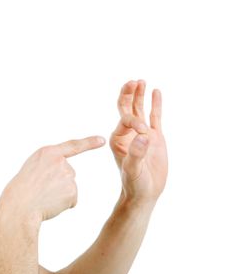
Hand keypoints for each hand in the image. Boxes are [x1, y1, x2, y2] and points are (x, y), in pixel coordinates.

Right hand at [0, 136, 104, 222]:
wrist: (20, 206)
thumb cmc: (22, 189)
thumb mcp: (33, 168)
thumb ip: (50, 166)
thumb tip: (69, 182)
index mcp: (47, 152)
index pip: (73, 146)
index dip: (89, 142)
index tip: (102, 140)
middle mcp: (60, 161)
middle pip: (68, 173)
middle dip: (58, 183)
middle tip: (40, 189)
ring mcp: (67, 176)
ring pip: (70, 187)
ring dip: (60, 194)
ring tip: (43, 196)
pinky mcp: (73, 191)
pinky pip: (72, 200)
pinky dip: (63, 205)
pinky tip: (50, 204)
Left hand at [110, 80, 167, 204]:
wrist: (144, 193)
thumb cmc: (134, 183)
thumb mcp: (133, 170)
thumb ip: (136, 154)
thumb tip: (144, 136)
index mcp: (117, 138)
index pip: (125, 120)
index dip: (135, 122)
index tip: (145, 134)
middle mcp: (127, 133)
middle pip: (125, 108)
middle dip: (128, 94)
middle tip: (132, 81)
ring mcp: (141, 134)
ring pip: (139, 109)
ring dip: (139, 95)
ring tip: (140, 81)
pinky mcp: (155, 137)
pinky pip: (154, 117)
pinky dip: (155, 104)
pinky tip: (156, 92)